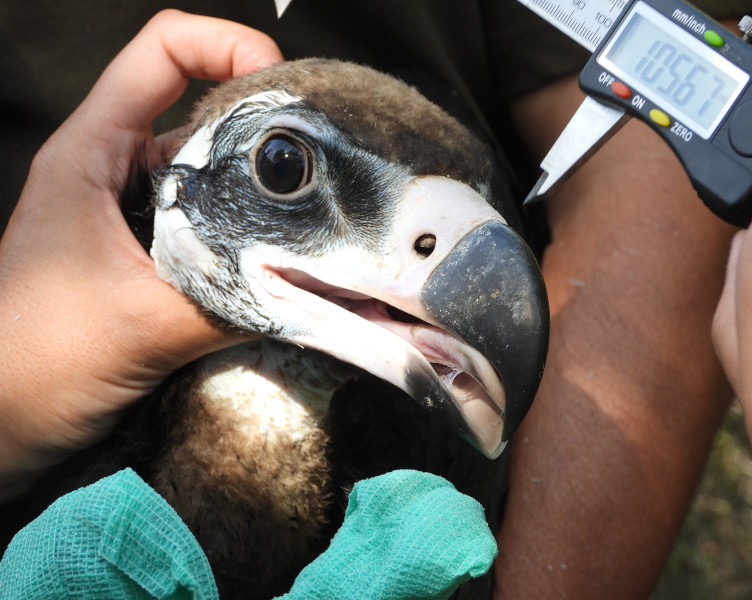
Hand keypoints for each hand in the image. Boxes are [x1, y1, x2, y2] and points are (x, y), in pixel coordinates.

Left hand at [0, 10, 281, 497]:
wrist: (2, 427)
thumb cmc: (31, 365)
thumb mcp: (140, 326)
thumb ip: (234, 304)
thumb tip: (318, 295)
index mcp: (92, 153)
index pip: (164, 52)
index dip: (230, 47)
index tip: (284, 88)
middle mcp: (118, 172)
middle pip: (206, 115)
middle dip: (266, 136)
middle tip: (321, 174)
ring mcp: (138, 215)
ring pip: (216, 180)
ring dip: (263, 200)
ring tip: (313, 228)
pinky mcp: (155, 257)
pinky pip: (216, 229)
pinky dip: (251, 242)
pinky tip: (281, 269)